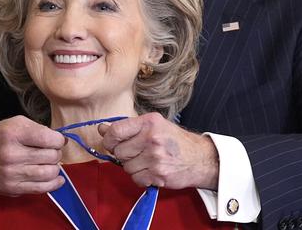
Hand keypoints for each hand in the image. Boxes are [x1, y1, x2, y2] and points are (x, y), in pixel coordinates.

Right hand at [0, 115, 65, 195]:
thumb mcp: (13, 123)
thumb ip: (37, 128)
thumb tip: (60, 140)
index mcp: (13, 133)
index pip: (48, 138)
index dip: (59, 139)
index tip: (58, 140)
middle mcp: (12, 154)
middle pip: (51, 156)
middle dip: (57, 152)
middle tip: (52, 151)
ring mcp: (12, 173)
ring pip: (49, 173)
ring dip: (55, 167)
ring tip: (50, 162)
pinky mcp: (12, 188)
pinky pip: (41, 188)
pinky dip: (54, 183)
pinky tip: (57, 178)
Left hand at [99, 112, 218, 189]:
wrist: (199, 158)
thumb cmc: (173, 140)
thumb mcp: (153, 126)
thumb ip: (127, 127)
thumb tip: (101, 129)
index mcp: (149, 122)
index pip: (116, 131)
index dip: (108, 139)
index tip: (111, 143)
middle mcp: (151, 138)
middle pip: (119, 151)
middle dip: (124, 154)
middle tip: (136, 152)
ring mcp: (155, 157)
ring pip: (126, 167)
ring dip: (133, 166)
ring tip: (147, 161)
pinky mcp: (158, 174)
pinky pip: (136, 179)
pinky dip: (141, 177)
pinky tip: (151, 170)